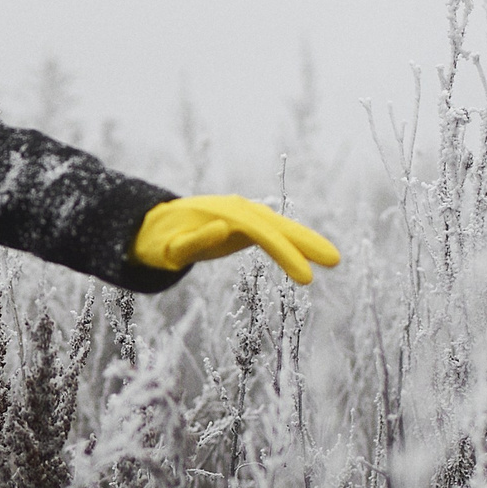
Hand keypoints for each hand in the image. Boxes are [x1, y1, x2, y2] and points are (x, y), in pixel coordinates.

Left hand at [133, 195, 340, 284]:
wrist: (151, 227)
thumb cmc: (157, 242)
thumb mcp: (169, 248)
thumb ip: (194, 241)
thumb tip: (223, 228)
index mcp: (223, 214)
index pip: (262, 233)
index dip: (286, 254)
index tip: (305, 278)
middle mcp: (237, 209)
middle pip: (278, 225)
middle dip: (306, 242)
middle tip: (335, 261)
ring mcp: (242, 214)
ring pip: (279, 226)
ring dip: (304, 241)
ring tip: (331, 259)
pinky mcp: (243, 224)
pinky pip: (272, 232)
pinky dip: (290, 241)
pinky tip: (307, 253)